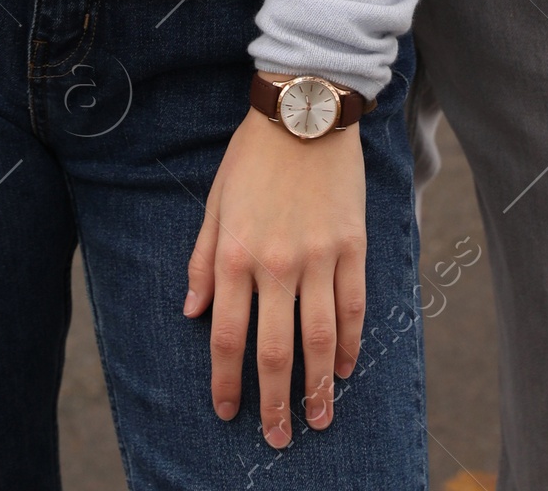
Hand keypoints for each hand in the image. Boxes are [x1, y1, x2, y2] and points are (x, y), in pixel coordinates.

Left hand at [185, 107, 366, 446]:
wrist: (306, 107)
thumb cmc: (254, 153)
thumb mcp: (216, 201)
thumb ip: (204, 259)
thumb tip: (193, 311)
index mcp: (236, 254)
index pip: (227, 336)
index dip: (226, 382)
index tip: (226, 411)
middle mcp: (276, 264)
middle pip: (274, 351)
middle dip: (274, 402)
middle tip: (277, 438)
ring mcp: (318, 257)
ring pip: (319, 340)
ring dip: (318, 388)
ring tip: (318, 420)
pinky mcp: (352, 245)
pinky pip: (353, 307)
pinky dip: (350, 344)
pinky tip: (345, 368)